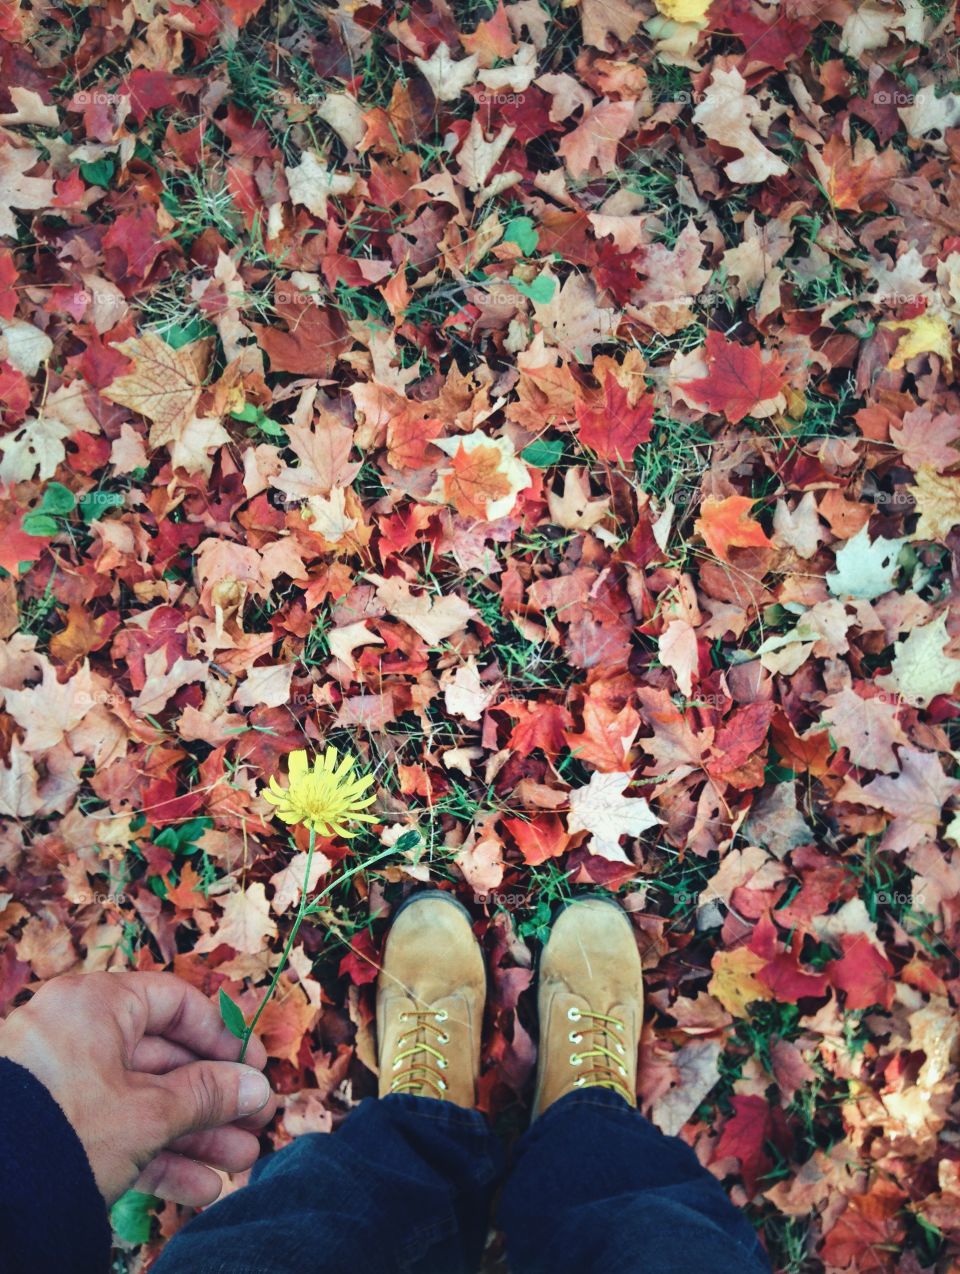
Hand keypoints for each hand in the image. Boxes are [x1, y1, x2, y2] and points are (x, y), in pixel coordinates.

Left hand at [0, 971, 275, 1206]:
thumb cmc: (64, 1132)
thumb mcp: (149, 1113)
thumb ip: (208, 1095)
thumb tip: (256, 1087)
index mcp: (95, 1004)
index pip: (174, 1003)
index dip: (221, 1037)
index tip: (254, 1069)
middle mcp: (75, 1034)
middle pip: (162, 1059)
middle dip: (213, 1099)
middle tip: (254, 1123)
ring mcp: (60, 1083)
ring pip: (141, 1102)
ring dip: (194, 1134)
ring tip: (237, 1164)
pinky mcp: (49, 1129)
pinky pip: (112, 1131)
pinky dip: (153, 1155)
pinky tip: (198, 1187)